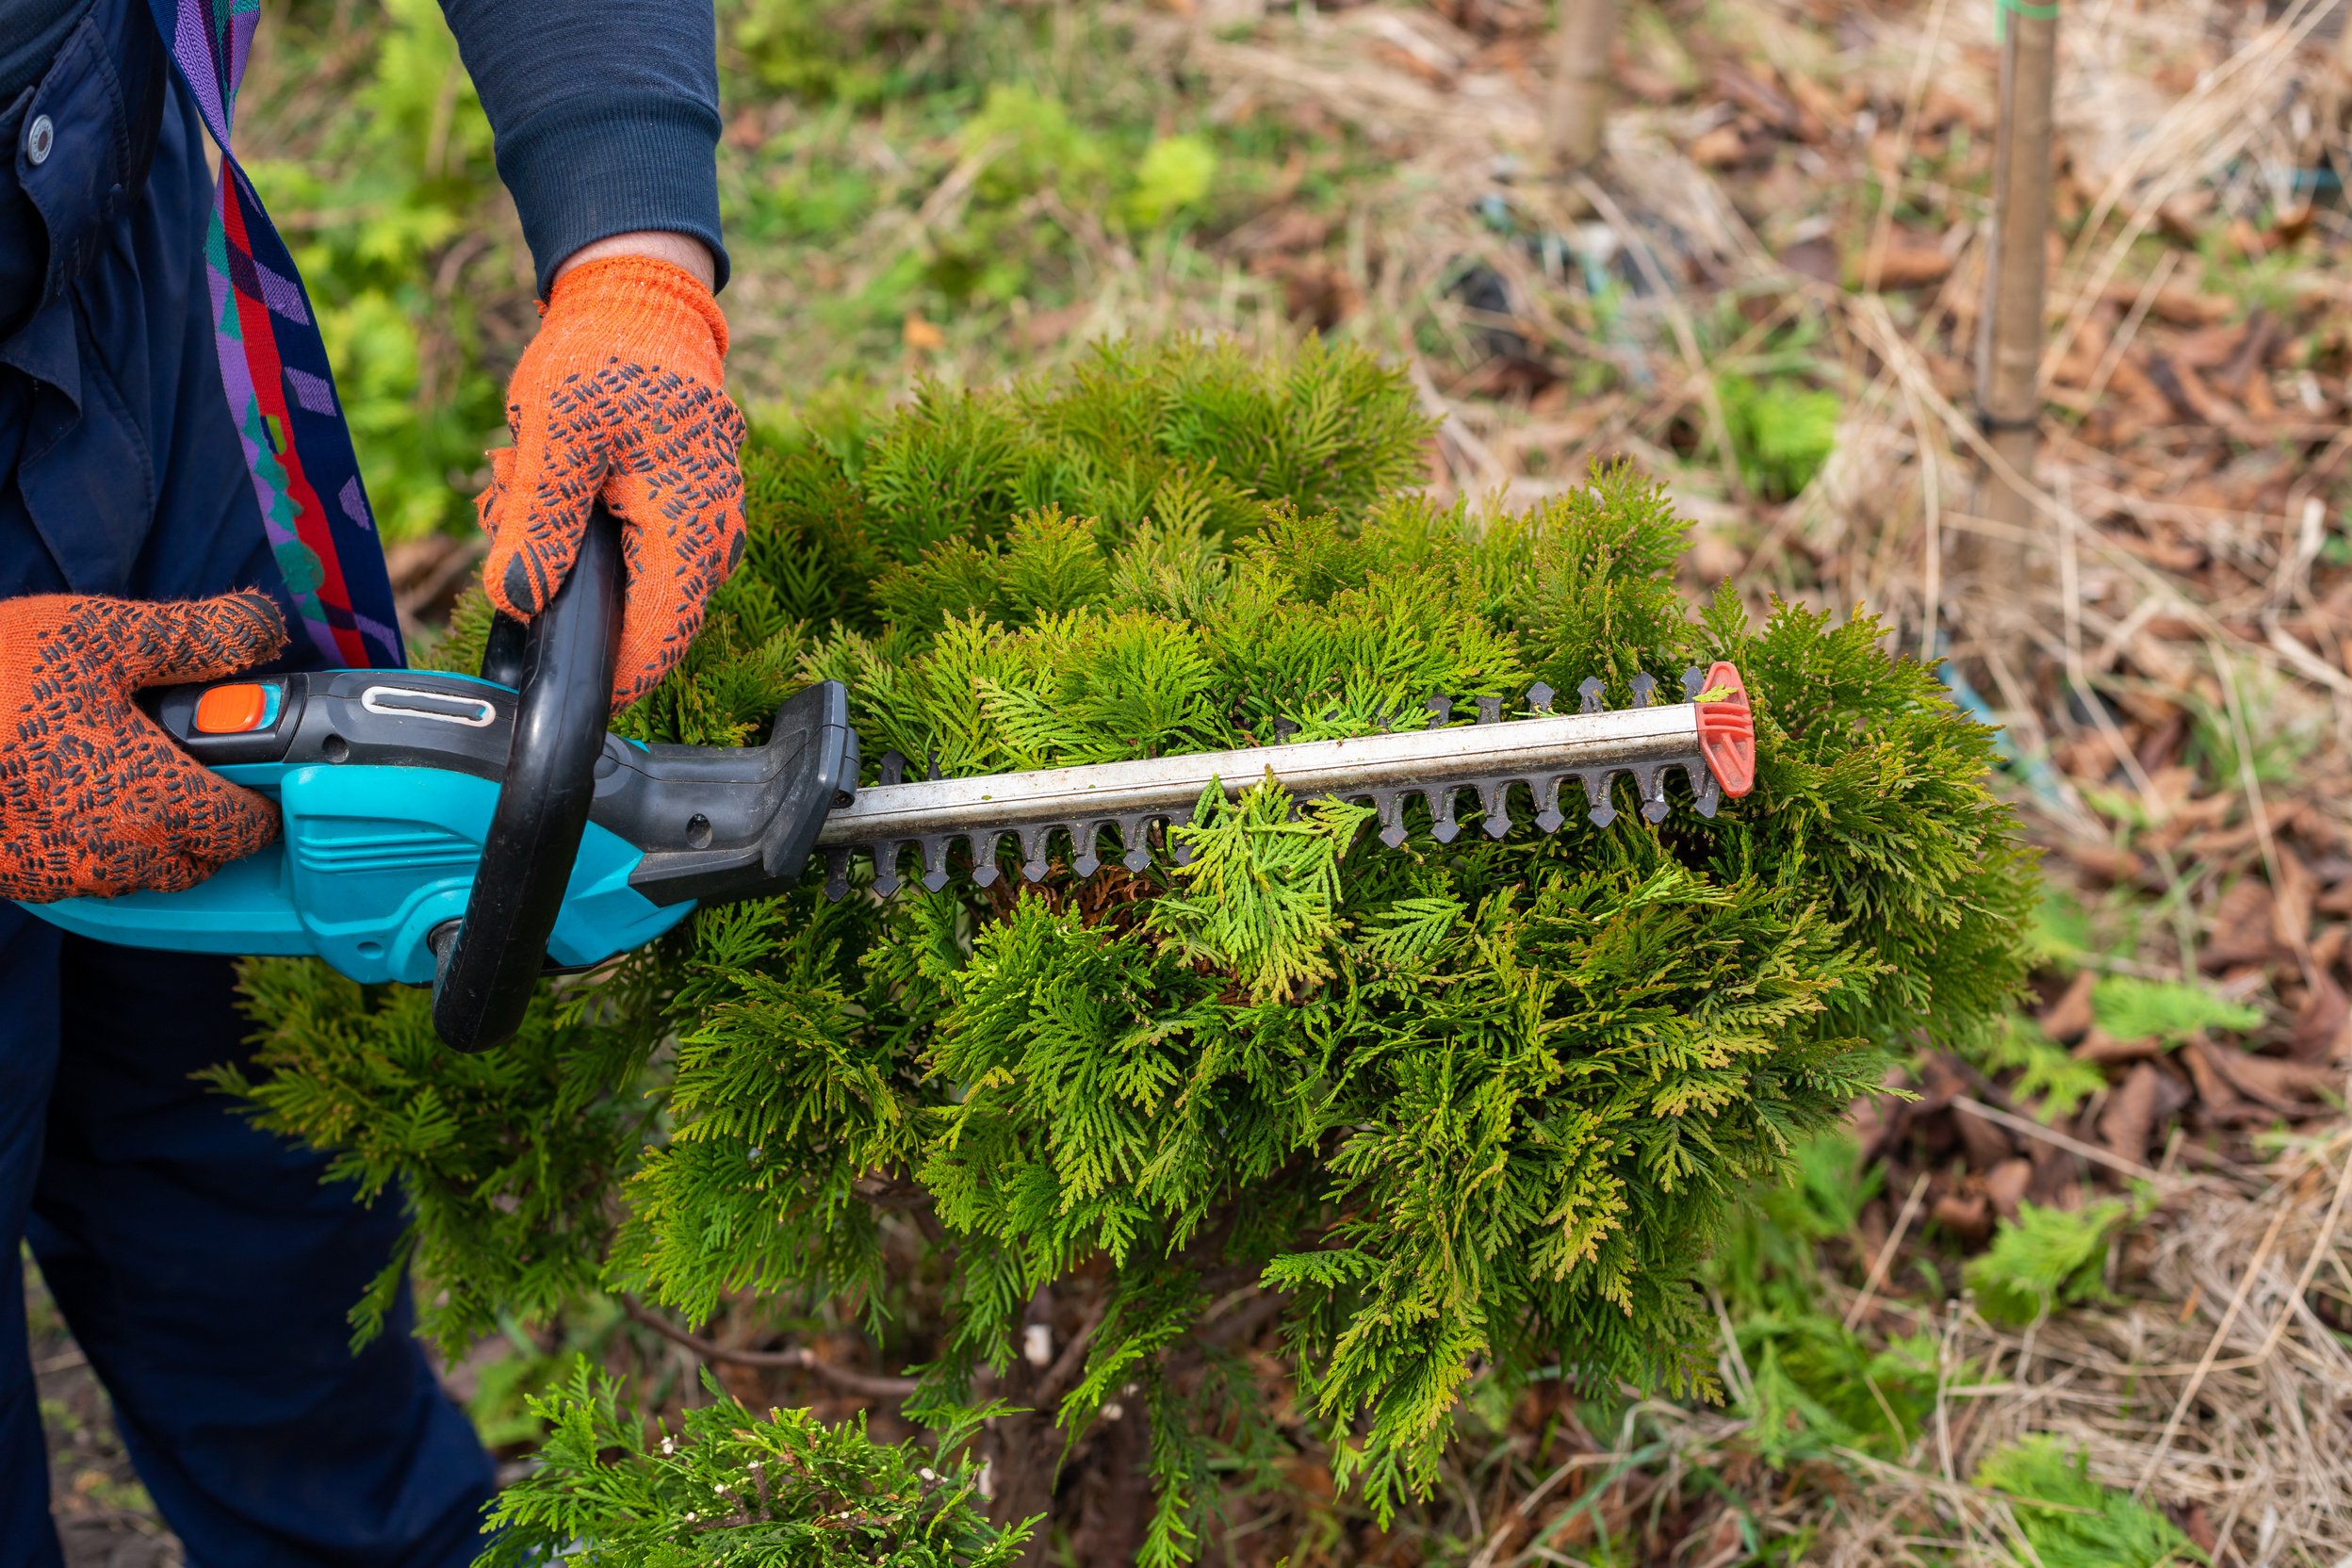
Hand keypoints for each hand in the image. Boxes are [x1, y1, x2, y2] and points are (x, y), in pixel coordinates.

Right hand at [0, 592, 286, 900]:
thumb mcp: (103, 634)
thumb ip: (199, 637)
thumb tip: (260, 628)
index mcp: (159, 803)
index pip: (249, 827)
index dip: (261, 790)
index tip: (255, 758)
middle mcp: (119, 856)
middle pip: (202, 857)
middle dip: (209, 813)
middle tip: (187, 756)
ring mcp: (66, 874)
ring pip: (144, 872)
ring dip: (153, 833)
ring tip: (127, 769)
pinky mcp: (21, 877)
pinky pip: (86, 873)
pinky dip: (97, 842)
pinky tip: (73, 791)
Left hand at [476, 245, 747, 709]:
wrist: (640, 299)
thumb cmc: (604, 355)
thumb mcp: (554, 432)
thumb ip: (537, 522)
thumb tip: (517, 602)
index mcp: (690, 526)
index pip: (660, 637)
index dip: (612, 678)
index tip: (558, 693)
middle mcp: (712, 538)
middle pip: (642, 618)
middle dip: (566, 595)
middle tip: (505, 518)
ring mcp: (705, 526)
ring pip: (634, 586)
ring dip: (565, 556)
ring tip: (513, 481)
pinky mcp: (686, 512)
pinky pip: (637, 554)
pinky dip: (583, 533)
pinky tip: (538, 480)